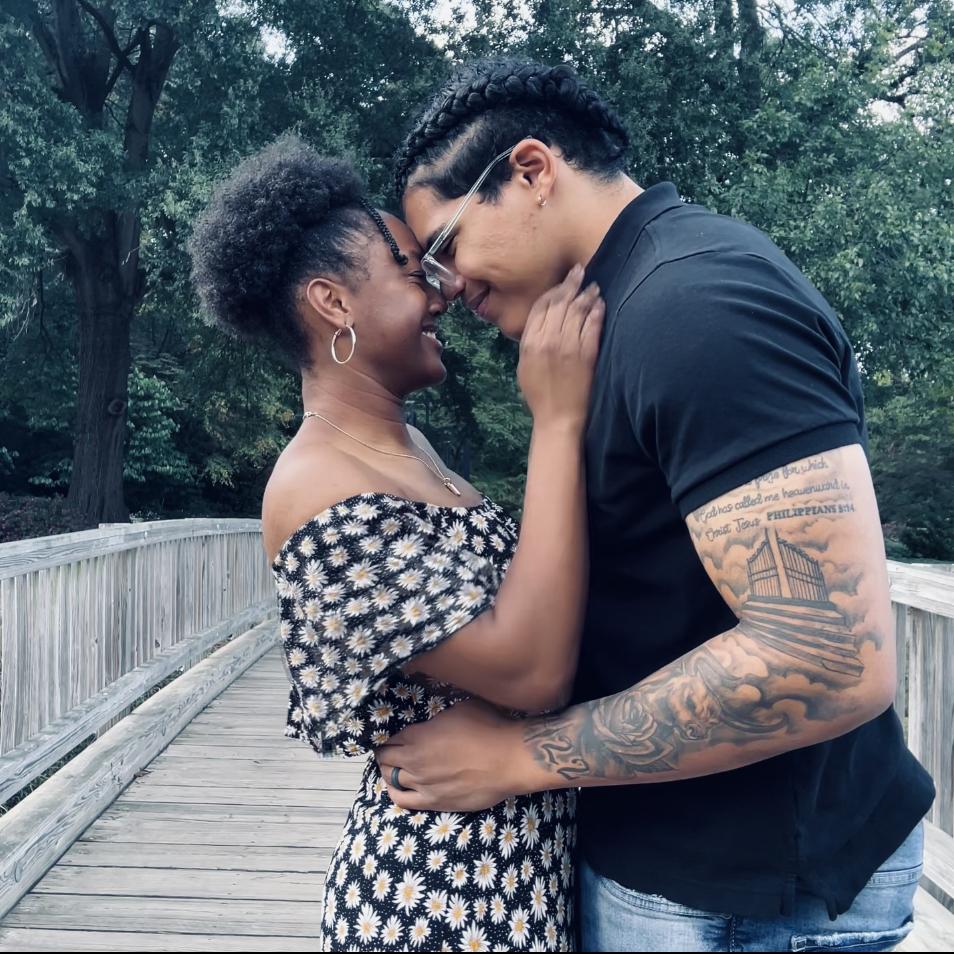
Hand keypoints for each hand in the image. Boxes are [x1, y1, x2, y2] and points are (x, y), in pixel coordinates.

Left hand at [375, 699, 537, 811]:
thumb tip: (433, 719)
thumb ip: (438, 716)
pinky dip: (395, 792)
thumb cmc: (489, 728)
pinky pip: (402, 800)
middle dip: (385, 755)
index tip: (394, 739)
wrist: (509, 759)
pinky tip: (397, 788)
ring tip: (393, 770)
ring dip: (388, 773)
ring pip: (390, 779)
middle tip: (389, 754)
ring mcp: (422, 783)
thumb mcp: (460, 708)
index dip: (391, 738)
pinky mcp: (434, 802)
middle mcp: (414, 759)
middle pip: (385, 759)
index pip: (391, 739)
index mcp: (418, 734)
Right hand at [517, 263, 604, 431]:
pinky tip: (600, 303)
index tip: (563, 282)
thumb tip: (541, 318)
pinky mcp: (586, 354)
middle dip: (571, 284)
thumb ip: (531, 340)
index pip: (541, 306)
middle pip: (560, 302)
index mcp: (530, 341)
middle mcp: (548, 339)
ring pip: (577, 311)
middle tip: (580, 271)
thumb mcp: (524, 365)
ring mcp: (568, 346)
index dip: (553, 290)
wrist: (557, 417)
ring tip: (593, 285)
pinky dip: (597, 312)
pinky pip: (592, 326)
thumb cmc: (539, 394)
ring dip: (586, 294)